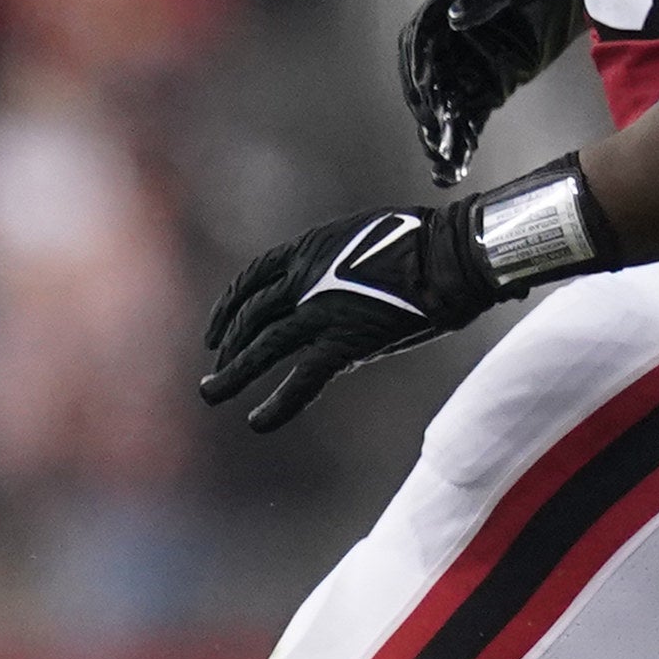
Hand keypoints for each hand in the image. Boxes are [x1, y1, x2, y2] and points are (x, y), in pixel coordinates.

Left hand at [198, 202, 495, 433]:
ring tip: (210, 395)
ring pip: (262, 347)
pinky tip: (257, 422)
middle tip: (213, 372)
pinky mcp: (343, 342)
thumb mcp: (358, 236)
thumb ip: (333, 260)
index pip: (251, 281)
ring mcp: (320, 313)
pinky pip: (302, 380)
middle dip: (227, 346)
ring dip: (233, 374)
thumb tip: (330, 278)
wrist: (448, 256)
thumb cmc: (419, 241)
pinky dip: (278, 405)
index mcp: (305, 252)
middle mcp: (303, 281)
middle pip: (250, 317)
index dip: (228, 307)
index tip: (217, 330)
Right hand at [399, 0, 592, 185]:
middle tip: (434, 133)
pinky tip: (456, 165)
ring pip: (445, 102)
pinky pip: (470, 114)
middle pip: (427, 78)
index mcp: (444, 5)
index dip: (417, 62)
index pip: (419, 38)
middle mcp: (449, 39)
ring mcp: (469, 63)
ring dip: (440, 132)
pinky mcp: (492, 82)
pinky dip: (463, 138)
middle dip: (427, 108)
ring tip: (442, 161)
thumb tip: (456, 19)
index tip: (422, 85)